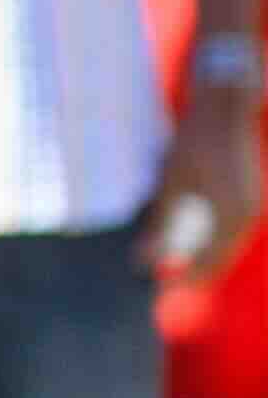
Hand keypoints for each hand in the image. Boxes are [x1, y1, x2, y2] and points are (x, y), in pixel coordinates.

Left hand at [152, 78, 263, 285]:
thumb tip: (143, 261)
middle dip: (194, 275)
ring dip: (205, 261)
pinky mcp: (252, 200)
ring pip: (229, 249)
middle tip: (164, 283)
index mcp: (229, 217)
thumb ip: (160, 226)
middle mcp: (247, 217)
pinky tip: (193, 245)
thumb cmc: (195, 142)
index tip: (158, 289)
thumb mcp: (171, 185)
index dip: (182, 281)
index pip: (206, 265)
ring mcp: (253, 208)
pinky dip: (215, 245)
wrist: (227, 108)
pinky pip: (233, 234)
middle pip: (221, 261)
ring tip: (175, 268)